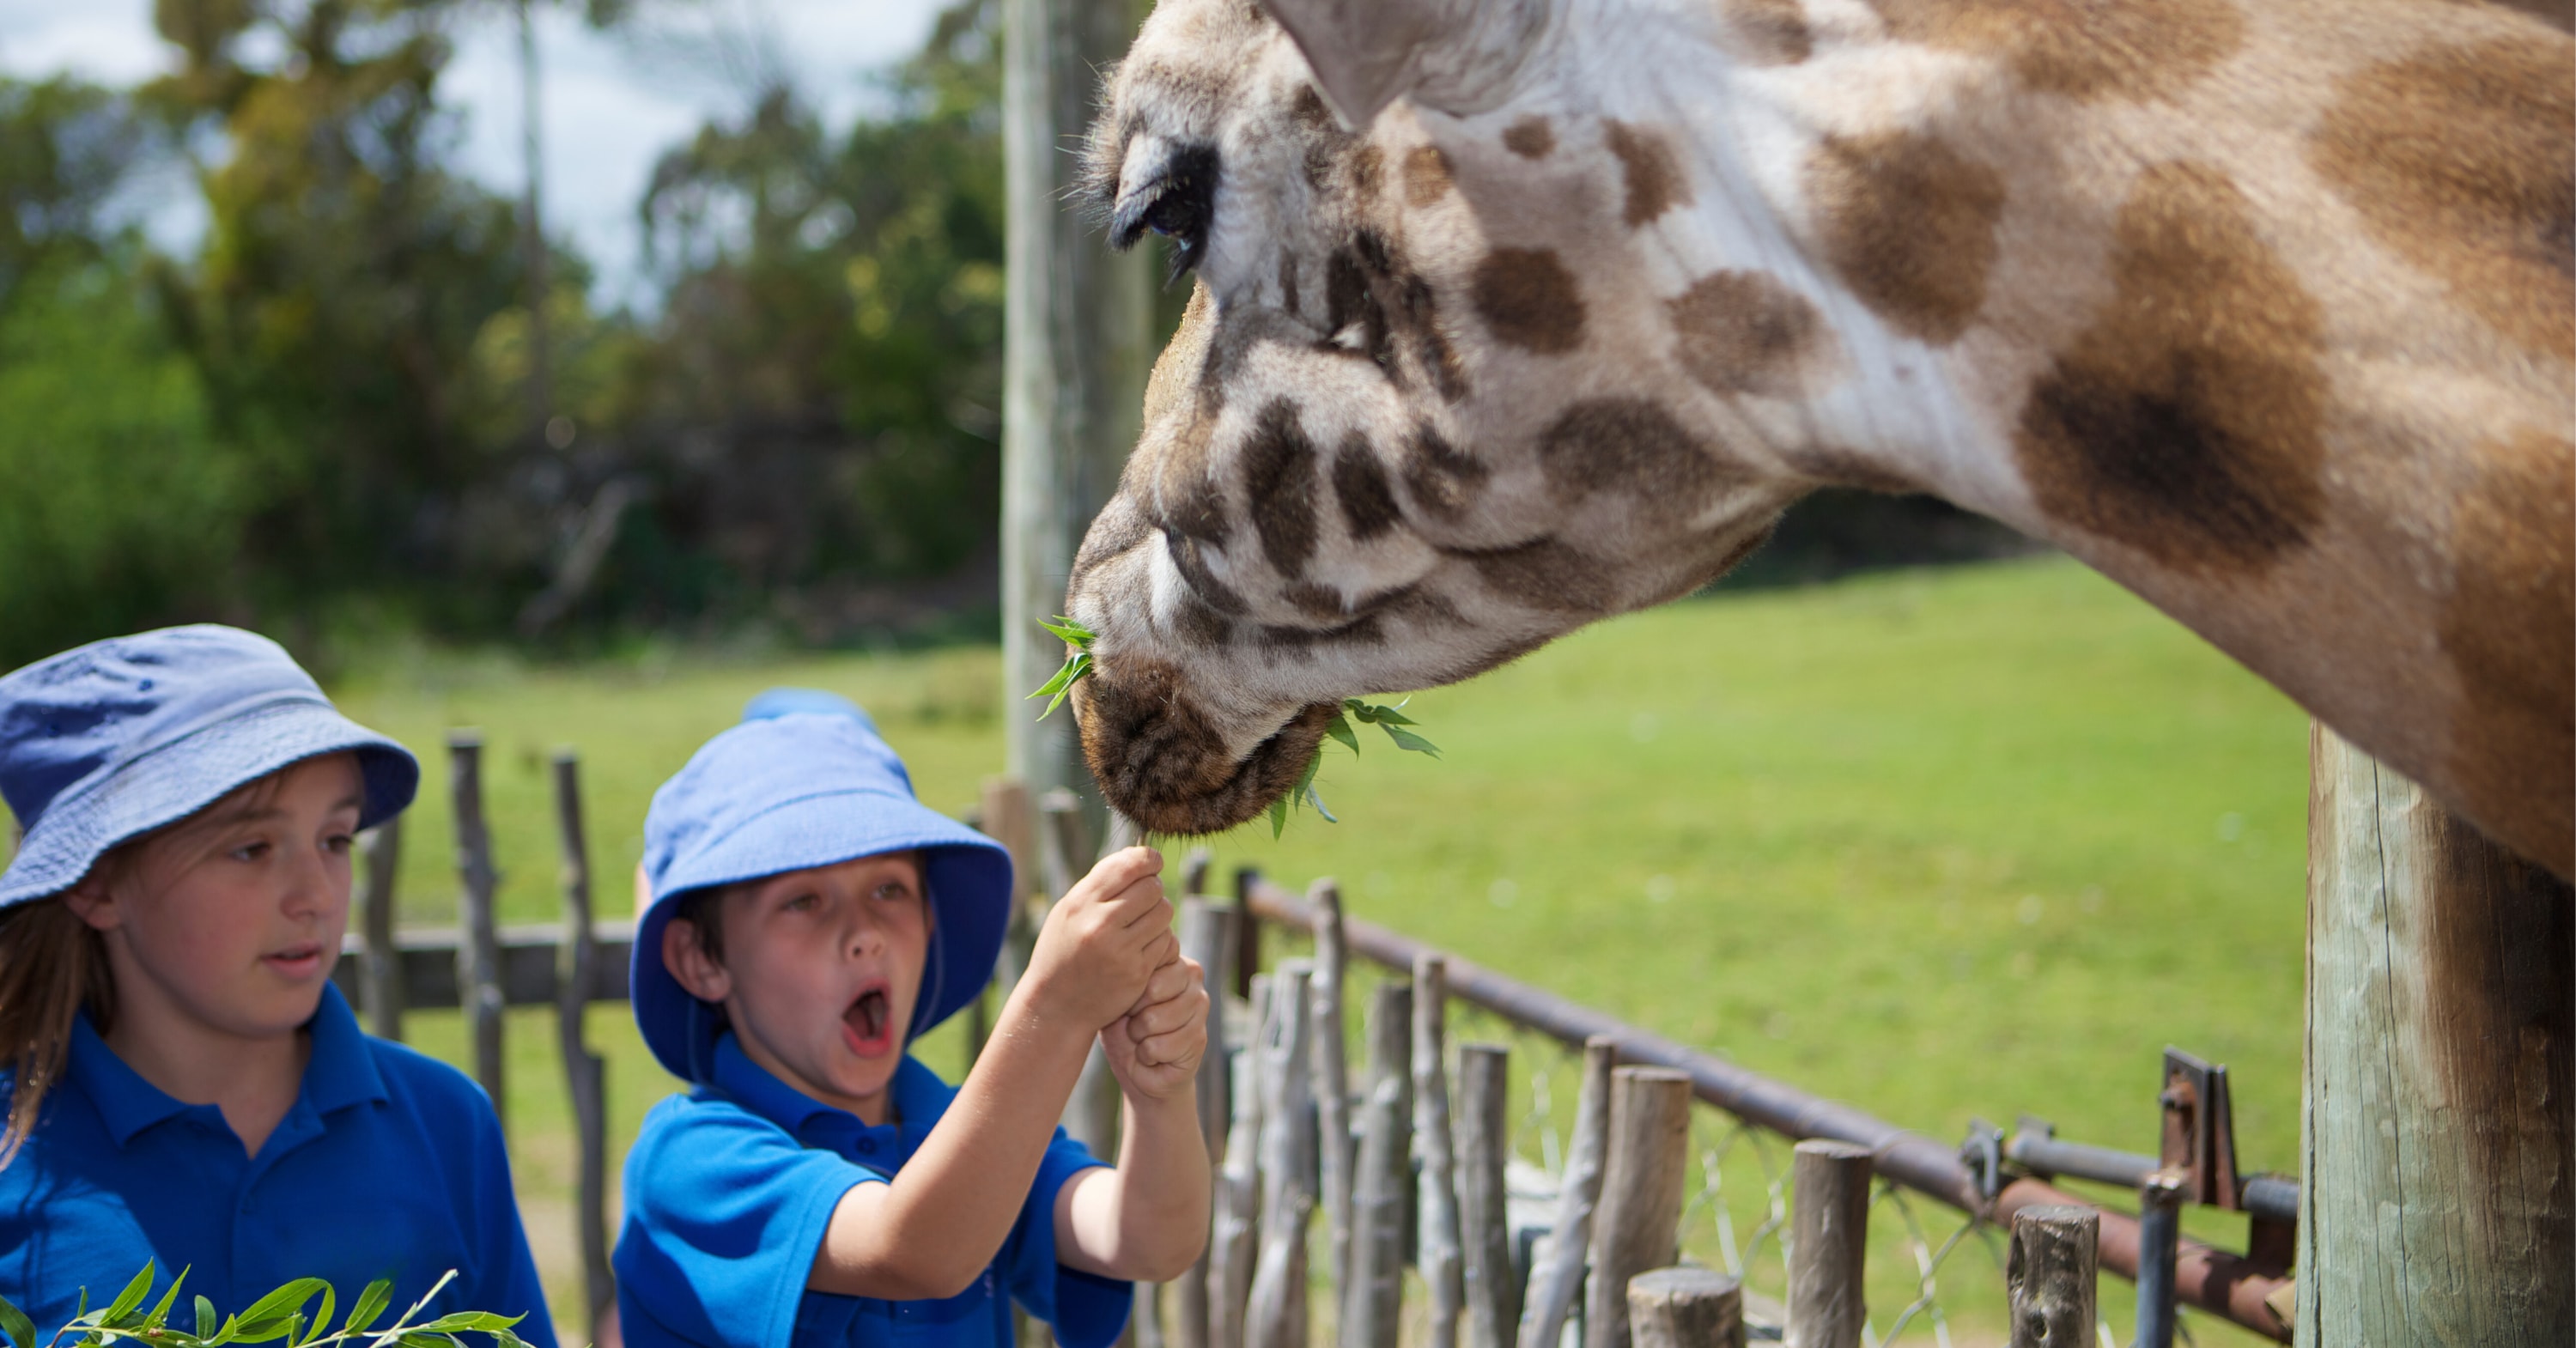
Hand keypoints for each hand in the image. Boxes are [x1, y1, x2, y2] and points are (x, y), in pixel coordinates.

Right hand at [1021, 846, 1175, 1031]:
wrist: (1055, 1006)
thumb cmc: (1062, 952)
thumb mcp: (1068, 911)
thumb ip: (1100, 885)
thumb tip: (1139, 856)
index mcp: (1081, 902)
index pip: (1129, 865)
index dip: (1149, 859)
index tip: (1153, 862)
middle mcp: (1100, 923)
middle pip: (1152, 887)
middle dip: (1153, 888)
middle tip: (1146, 897)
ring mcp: (1120, 949)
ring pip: (1164, 912)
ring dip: (1159, 913)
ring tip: (1144, 921)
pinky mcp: (1137, 971)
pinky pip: (1165, 940)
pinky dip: (1159, 939)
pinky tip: (1143, 944)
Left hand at [1102, 955, 1205, 1102]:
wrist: (1139, 1072)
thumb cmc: (1123, 1031)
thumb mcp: (1117, 1001)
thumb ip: (1126, 980)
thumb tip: (1131, 969)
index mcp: (1171, 961)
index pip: (1148, 962)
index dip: (1129, 989)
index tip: (1127, 1003)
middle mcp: (1192, 979)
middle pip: (1152, 989)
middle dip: (1133, 1013)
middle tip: (1135, 1024)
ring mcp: (1201, 1007)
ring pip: (1153, 1020)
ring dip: (1138, 1037)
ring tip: (1143, 1040)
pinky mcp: (1199, 1039)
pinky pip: (1158, 1046)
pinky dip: (1146, 1056)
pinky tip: (1153, 1056)